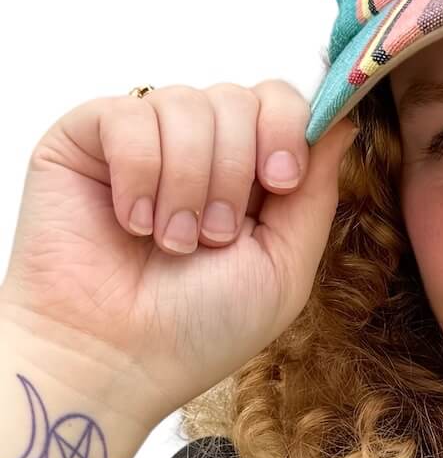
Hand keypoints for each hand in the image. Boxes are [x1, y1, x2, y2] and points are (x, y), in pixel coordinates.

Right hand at [0, 81, 358, 427]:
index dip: (287, 128)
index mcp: (250, 172)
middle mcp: (199, 147)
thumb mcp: (285, 264)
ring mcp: (142, 139)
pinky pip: (128, 115)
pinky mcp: (84, 138)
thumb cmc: (202, 326)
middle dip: (235, 172)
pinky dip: (138, 173)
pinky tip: (132, 222)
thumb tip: (343, 119)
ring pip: (187, 104)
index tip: (280, 182)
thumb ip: (317, 191)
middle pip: (240, 98)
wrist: (114, 359)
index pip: (280, 101)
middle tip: (214, 236)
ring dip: (188, 182)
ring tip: (172, 241)